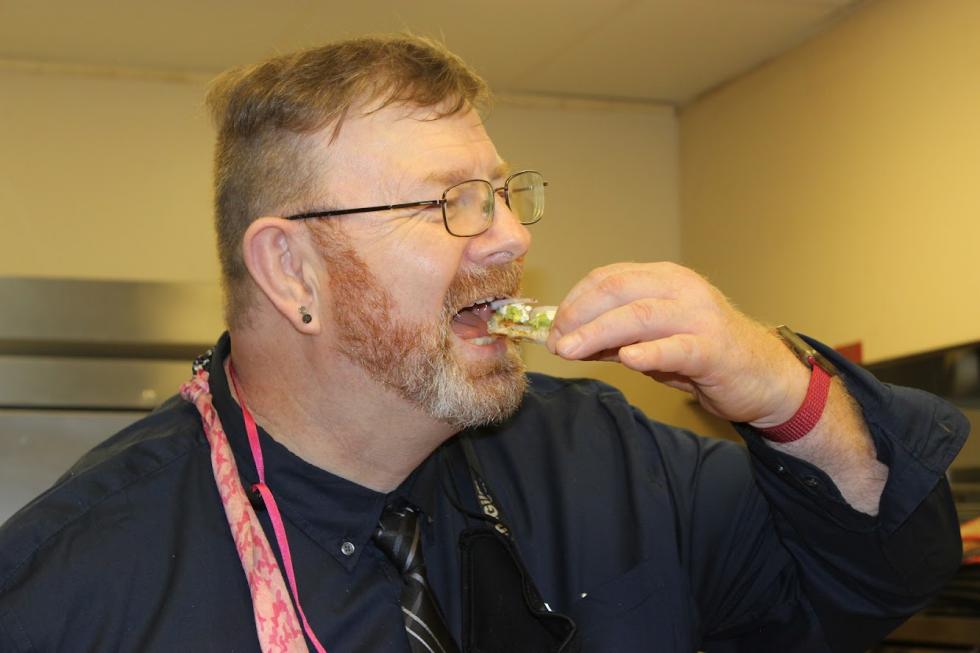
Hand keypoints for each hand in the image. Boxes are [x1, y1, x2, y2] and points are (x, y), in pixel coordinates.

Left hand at [546, 262, 808, 424]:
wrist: (763, 376)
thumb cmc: (704, 354)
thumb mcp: (654, 338)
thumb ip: (616, 335)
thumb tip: (567, 338)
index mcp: (664, 278)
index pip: (608, 278)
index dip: (574, 301)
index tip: (552, 326)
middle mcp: (681, 289)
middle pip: (618, 291)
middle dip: (578, 316)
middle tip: (555, 341)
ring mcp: (699, 316)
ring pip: (638, 316)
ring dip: (597, 333)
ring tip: (571, 350)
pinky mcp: (713, 349)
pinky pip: (675, 347)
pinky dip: (647, 352)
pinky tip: (626, 359)